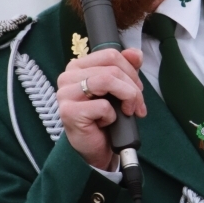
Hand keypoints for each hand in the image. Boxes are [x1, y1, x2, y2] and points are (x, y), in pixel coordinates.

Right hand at [56, 48, 145, 169]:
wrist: (97, 148)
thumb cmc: (105, 118)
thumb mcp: (118, 88)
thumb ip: (126, 68)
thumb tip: (136, 53)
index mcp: (78, 66)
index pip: (110, 54)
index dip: (131, 71)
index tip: (138, 89)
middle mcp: (67, 77)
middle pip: (112, 69)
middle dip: (133, 88)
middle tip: (138, 106)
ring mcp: (65, 94)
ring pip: (107, 80)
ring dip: (127, 97)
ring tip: (129, 111)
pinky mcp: (69, 112)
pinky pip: (103, 106)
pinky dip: (112, 116)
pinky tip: (106, 123)